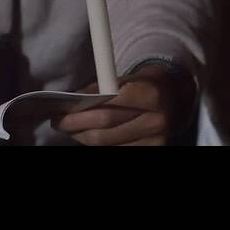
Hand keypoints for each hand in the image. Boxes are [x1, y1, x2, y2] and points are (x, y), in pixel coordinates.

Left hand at [51, 64, 190, 144]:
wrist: (170, 97)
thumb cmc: (140, 84)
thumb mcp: (124, 78)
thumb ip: (100, 89)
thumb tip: (71, 101)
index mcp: (150, 94)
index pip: (108, 106)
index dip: (81, 112)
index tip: (61, 112)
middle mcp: (156, 119)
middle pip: (106, 128)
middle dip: (76, 127)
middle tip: (59, 123)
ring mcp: (156, 139)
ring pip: (109, 143)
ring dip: (84, 138)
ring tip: (71, 129)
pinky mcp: (153, 149)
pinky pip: (117, 150)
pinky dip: (99, 145)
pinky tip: (88, 136)